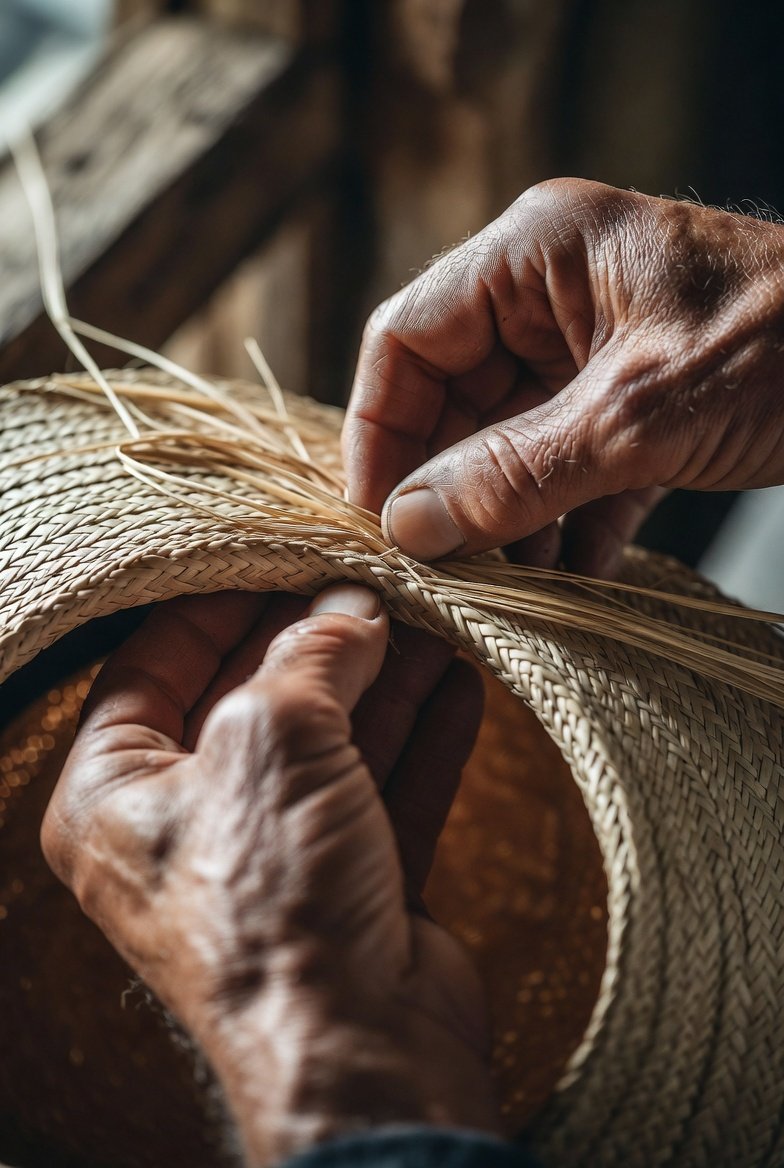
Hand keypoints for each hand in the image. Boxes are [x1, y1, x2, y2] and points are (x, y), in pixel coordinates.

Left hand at [41, 585, 494, 1165]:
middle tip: (375, 581)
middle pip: (253, 696)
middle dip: (320, 636)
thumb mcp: (274, 736)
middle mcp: (187, 822)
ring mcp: (272, 851)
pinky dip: (419, 734)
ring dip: (385, 679)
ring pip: (331, 738)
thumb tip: (350, 607)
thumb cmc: (276, 900)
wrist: (362, 1051)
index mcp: (116, 792)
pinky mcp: (347, 877)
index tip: (282, 551)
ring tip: (433, 616)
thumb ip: (310, 654)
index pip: (153, 662)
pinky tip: (457, 681)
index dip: (219, 599)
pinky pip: (381, 784)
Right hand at [344, 179, 783, 576]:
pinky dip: (568, 523)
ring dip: (506, 516)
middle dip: (447, 487)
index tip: (378, 518)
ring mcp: (596, 350)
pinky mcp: (638, 403)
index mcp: (536, 253)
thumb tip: (410, 525)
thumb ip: (516, 472)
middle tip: (441, 569)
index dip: (380, 430)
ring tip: (501, 588)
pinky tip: (568, 580)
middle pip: (453, 397)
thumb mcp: (638, 416)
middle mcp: (553, 295)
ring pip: (511, 441)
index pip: (407, 338)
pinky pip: (573, 466)